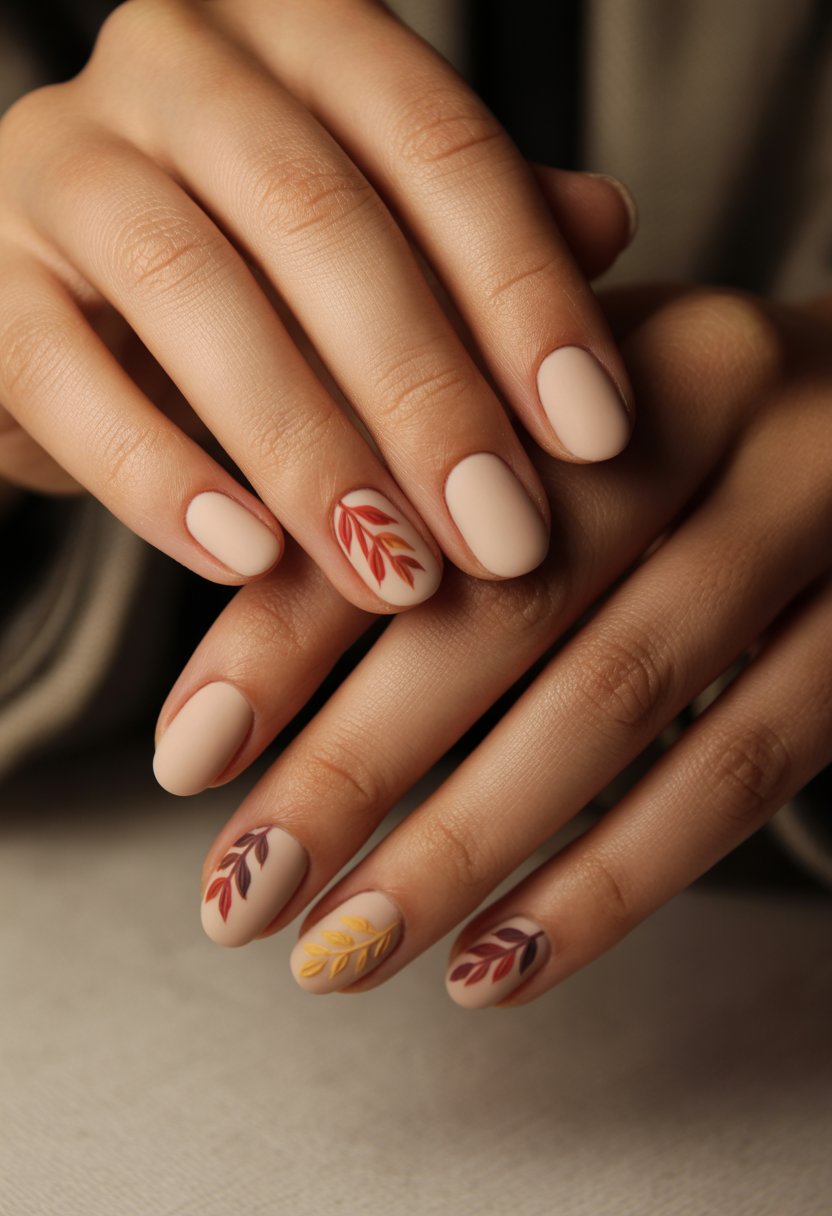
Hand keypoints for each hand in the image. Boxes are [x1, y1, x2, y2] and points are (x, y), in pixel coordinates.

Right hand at [0, 0, 633, 606]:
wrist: (75, 303)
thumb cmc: (262, 269)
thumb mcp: (382, 240)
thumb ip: (480, 228)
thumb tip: (605, 224)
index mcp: (302, 34)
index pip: (439, 145)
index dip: (527, 295)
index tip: (597, 436)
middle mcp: (177, 66)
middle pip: (321, 221)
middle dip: (426, 397)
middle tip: (504, 539)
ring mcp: (64, 161)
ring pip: (196, 293)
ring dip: (309, 452)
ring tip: (394, 575)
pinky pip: (68, 380)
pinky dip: (163, 480)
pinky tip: (248, 562)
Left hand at [167, 284, 830, 1004]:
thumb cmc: (644, 430)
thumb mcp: (523, 423)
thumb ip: (395, 505)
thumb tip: (217, 710)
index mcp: (580, 337)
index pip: (401, 483)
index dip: (284, 629)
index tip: (186, 760)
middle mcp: (709, 396)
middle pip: (507, 602)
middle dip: (357, 767)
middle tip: (242, 896)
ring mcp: (807, 509)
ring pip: (619, 700)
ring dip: (465, 848)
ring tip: (344, 957)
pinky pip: (741, 772)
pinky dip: (612, 881)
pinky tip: (500, 964)